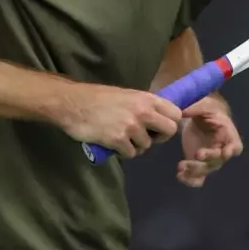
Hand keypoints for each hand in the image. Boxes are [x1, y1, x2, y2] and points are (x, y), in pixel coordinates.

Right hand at [53, 83, 182, 159]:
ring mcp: (131, 126)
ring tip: (122, 139)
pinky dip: (123, 152)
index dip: (169, 123)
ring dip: (136, 146)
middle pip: (170, 131)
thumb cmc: (97, 98)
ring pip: (147, 145)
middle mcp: (143, 111)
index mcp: (146, 98)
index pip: (175, 113)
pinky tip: (113, 144)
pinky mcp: (118, 140)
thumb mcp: (125, 95)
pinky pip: (130, 153)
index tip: (158, 127)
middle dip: (159, 138)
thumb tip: (156, 117)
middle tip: (145, 137)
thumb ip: (142, 105)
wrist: (73, 104)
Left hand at [176, 98, 242, 186]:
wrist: (198, 118)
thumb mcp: (203, 105)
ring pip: (206, 170)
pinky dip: (190, 180)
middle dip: (208, 159)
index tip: (225, 152)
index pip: (235, 146)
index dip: (232, 150)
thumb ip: (195, 108)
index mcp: (227, 134)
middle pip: (218, 160)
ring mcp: (209, 160)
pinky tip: (180, 176)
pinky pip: (197, 177)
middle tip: (197, 154)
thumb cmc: (206, 110)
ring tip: (181, 167)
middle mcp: (221, 150)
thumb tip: (182, 111)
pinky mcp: (198, 164)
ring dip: (195, 171)